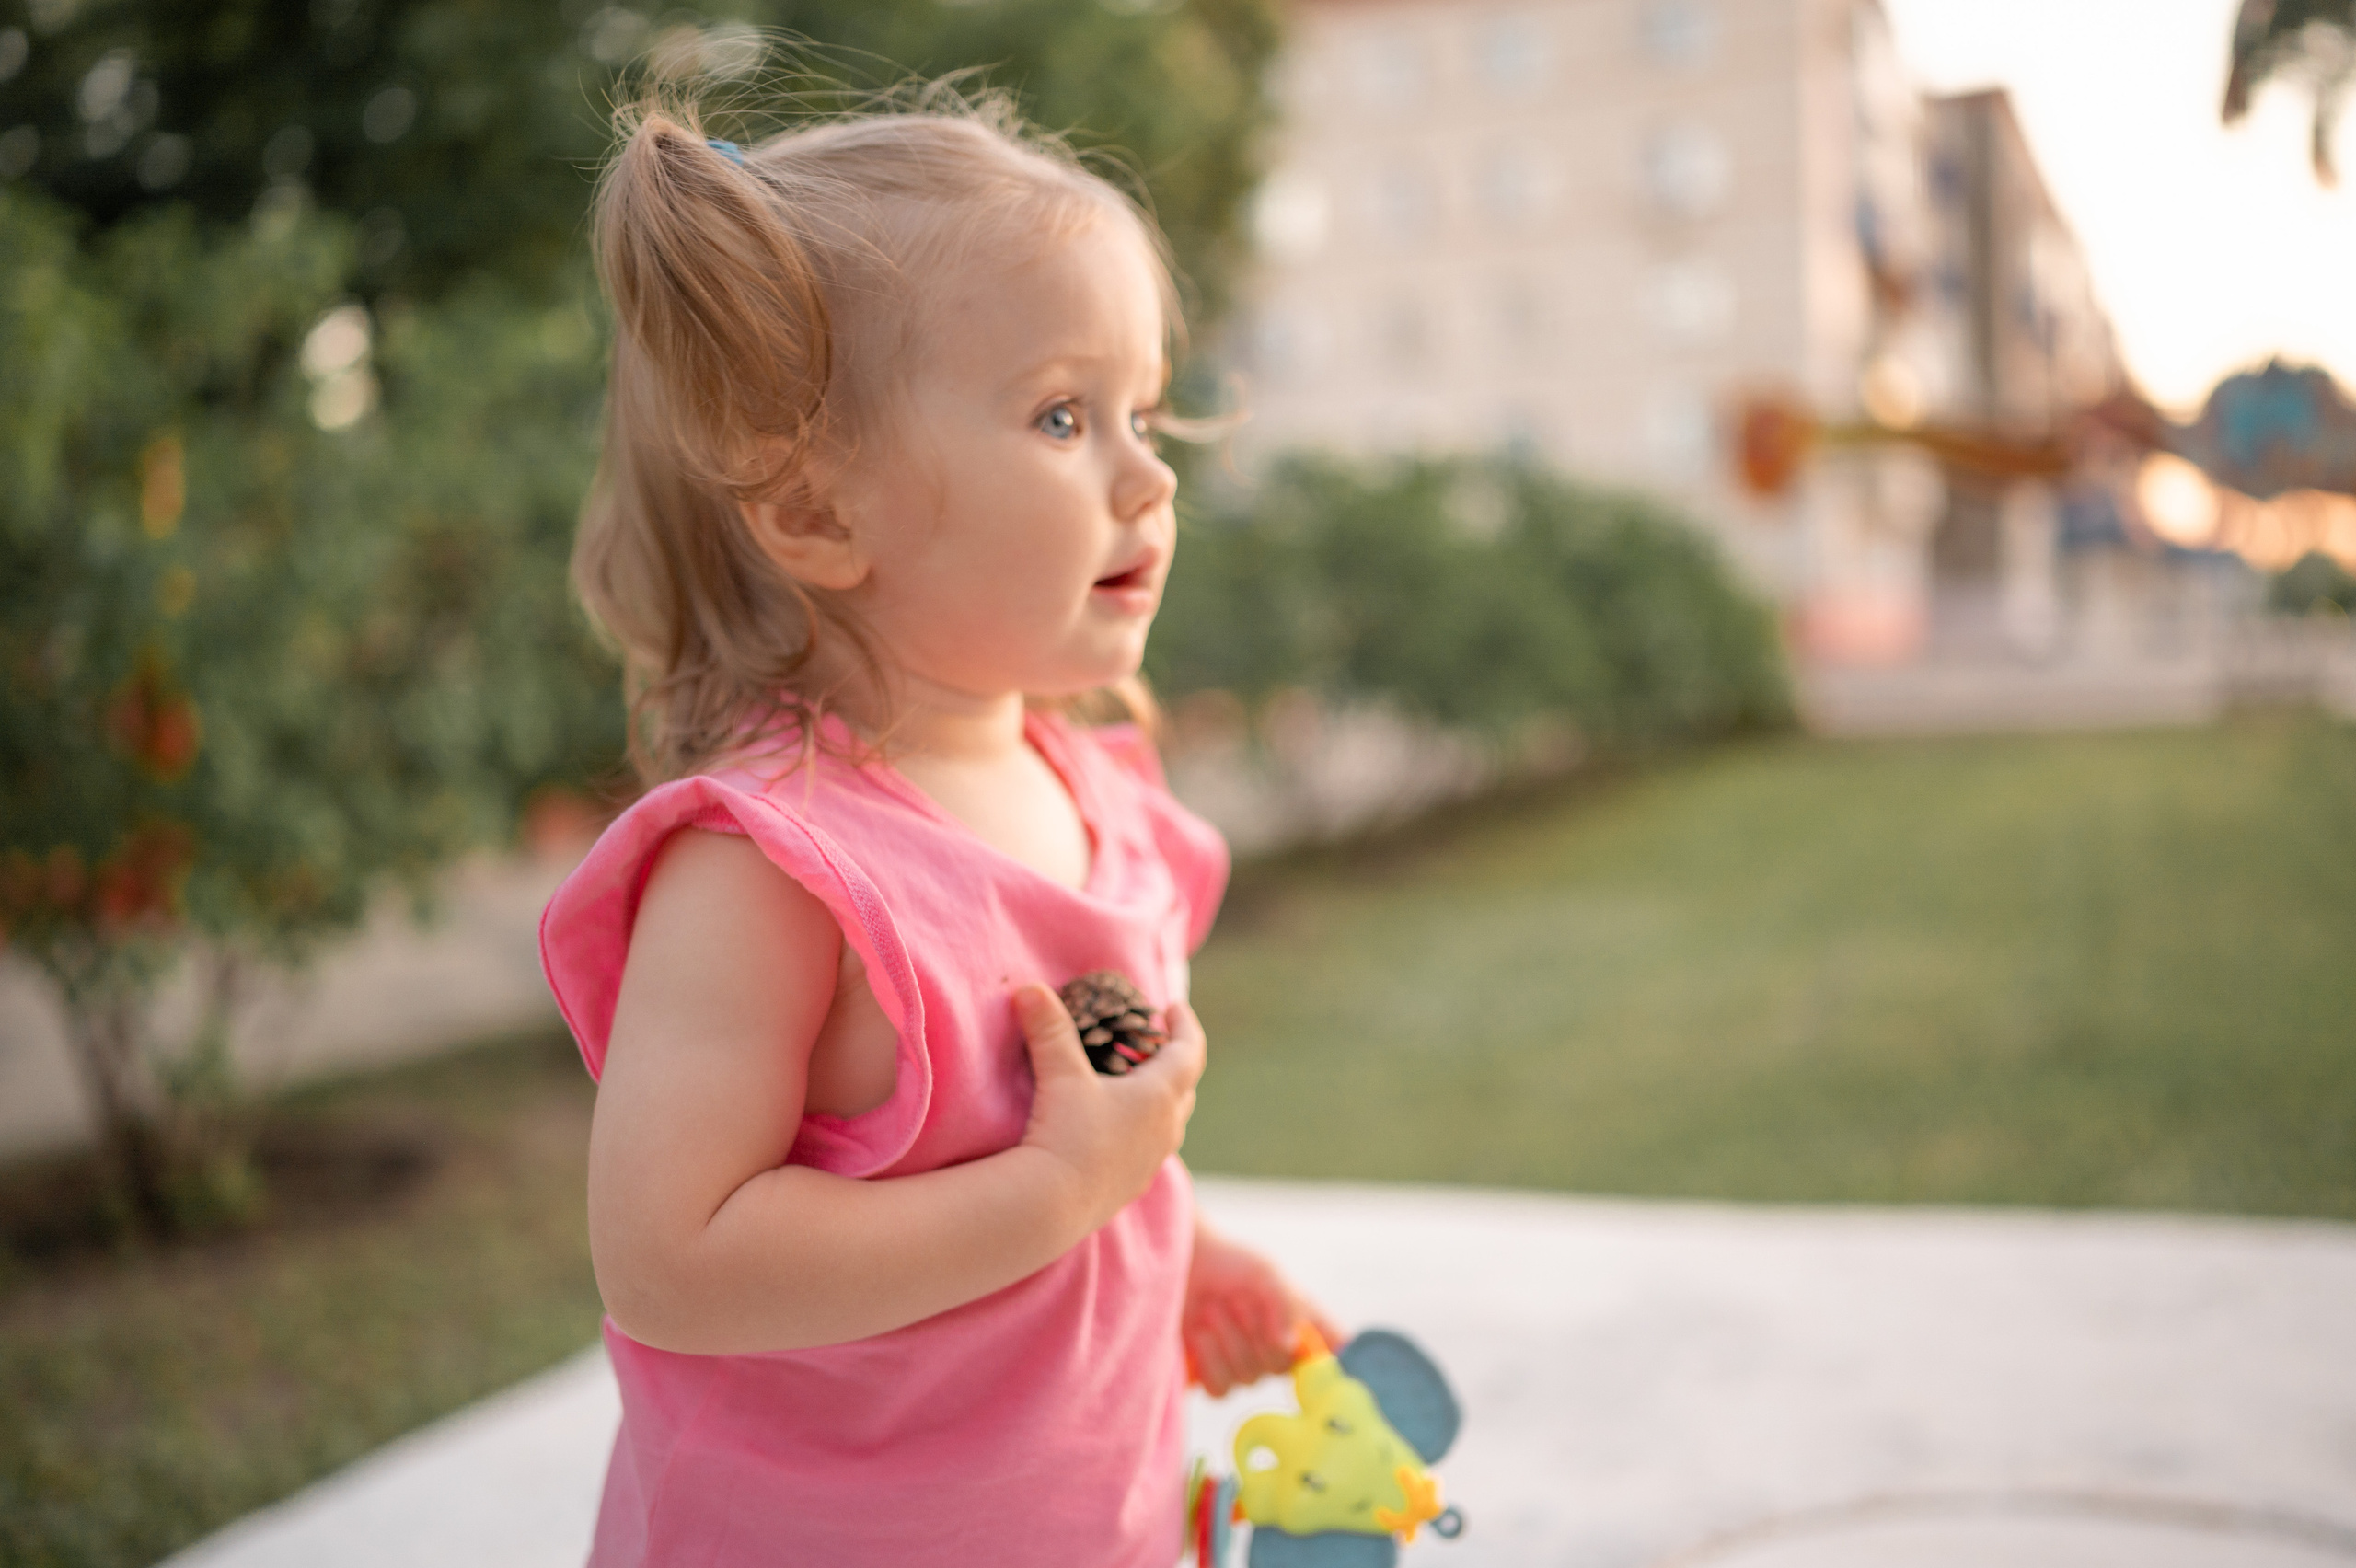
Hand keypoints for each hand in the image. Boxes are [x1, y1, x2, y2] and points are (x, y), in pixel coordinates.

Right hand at [1013, 984, 1204, 1235]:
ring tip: (1138, 1085)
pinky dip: (1143, 1131)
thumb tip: (1029, 989)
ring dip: (1160, 1099)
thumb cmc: (1065, 1135)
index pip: (1189, 1051)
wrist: (1052, 1207)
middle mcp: (1166, 1129)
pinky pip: (1150, 1150)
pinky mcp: (1132, 1186)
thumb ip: (1049, 1029)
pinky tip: (1118, 1131)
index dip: (1185, 1026)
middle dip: (1173, 1061)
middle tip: (1154, 1044)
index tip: (1175, 1008)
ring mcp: (1151, 1161)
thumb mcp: (1059, 1075)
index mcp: (1161, 1095)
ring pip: (1170, 1122)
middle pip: (1184, 1087)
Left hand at [1183, 1220, 1342, 1396]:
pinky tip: (1200, 1334)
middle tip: (1237, 1301)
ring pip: (1249, 1378)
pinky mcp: (1215, 1377)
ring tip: (1213, 1308)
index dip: (1334, 1364)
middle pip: (1281, 1367)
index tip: (1320, 1358)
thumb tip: (1289, 1346)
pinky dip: (1210, 1360)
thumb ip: (1284, 1304)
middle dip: (1254, 1332)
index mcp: (1302, 1322)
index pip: (1334, 1351)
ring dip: (1228, 1340)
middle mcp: (1280, 1349)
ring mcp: (1248, 1366)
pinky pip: (1221, 1389)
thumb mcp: (1265, 1273)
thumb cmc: (1229, 1263)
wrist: (1185, 1264)